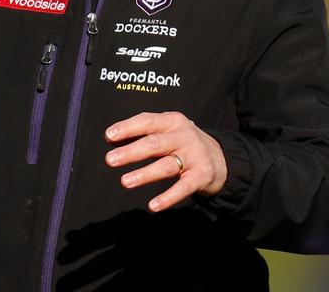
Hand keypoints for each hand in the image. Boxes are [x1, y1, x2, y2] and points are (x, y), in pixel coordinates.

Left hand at [104, 111, 226, 212]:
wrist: (220, 157)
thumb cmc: (181, 143)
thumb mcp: (166, 131)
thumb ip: (141, 133)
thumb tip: (110, 139)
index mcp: (172, 121)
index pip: (147, 121)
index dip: (128, 128)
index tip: (109, 136)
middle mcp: (184, 136)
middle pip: (155, 144)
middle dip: (131, 152)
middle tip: (110, 160)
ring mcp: (195, 156)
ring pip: (167, 166)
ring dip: (145, 174)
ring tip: (125, 181)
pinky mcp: (202, 176)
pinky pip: (183, 188)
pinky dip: (168, 197)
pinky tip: (153, 206)